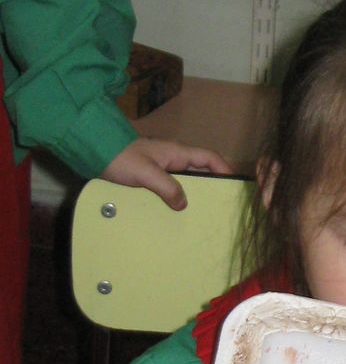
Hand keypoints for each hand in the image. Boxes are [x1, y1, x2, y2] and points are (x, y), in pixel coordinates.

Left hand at [101, 137, 232, 210]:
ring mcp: (162, 167)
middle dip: (212, 186)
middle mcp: (173, 159)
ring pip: (186, 180)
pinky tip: (176, 212)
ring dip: (193, 194)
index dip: (225, 169)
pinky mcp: (150, 176)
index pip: (209, 158)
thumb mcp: (145, 173)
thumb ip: (167, 187)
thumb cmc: (120, 157)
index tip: (235, 185)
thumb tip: (184, 204)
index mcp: (177, 153)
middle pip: (201, 171)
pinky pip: (170, 187)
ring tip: (201, 214)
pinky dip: (177, 198)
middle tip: (220, 206)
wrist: (92, 150)